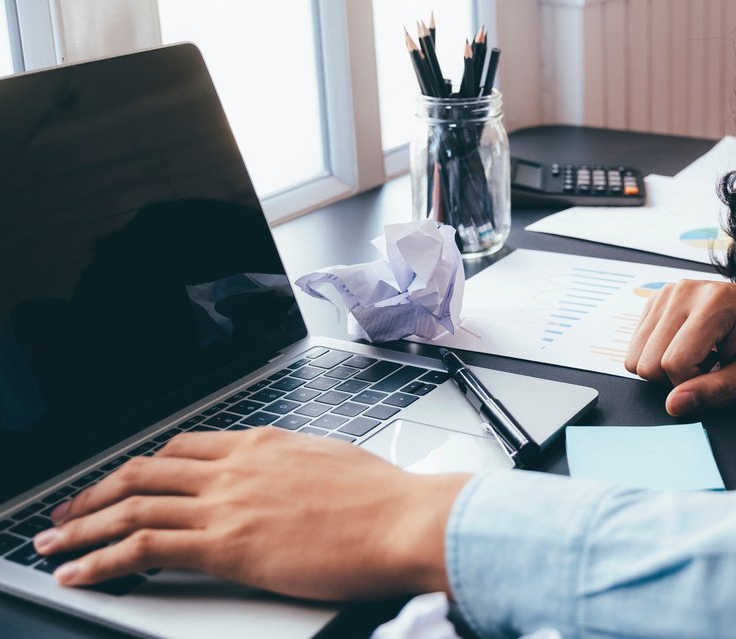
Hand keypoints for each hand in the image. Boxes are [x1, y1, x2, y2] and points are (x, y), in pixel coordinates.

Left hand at [34, 428, 469, 599]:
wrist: (403, 519)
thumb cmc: (385, 499)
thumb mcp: (333, 464)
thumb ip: (297, 468)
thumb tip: (290, 480)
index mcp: (263, 443)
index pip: (184, 448)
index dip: (144, 465)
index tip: (124, 480)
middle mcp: (236, 465)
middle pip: (146, 469)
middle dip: (97, 490)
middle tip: (70, 508)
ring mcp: (227, 502)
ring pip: (133, 504)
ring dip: (83, 524)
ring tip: (53, 541)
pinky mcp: (226, 543)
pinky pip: (145, 546)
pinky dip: (101, 559)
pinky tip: (79, 572)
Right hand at [623, 264, 735, 415]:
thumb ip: (716, 391)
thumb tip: (673, 405)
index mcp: (714, 303)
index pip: (674, 363)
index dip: (691, 384)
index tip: (717, 373)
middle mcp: (684, 292)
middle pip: (647, 363)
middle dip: (675, 377)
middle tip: (708, 365)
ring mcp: (666, 293)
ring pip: (636, 356)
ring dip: (664, 366)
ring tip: (698, 354)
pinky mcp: (655, 300)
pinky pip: (636, 345)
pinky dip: (658, 354)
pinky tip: (687, 344)